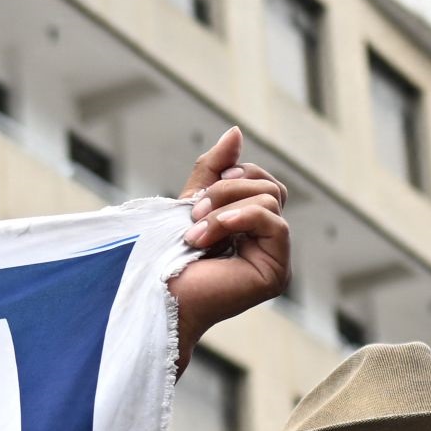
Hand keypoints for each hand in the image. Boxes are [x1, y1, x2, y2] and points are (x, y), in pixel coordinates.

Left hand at [168, 130, 289, 366]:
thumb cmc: (166, 257)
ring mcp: (275, 260)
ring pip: (270, 200)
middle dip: (228, 188)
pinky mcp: (276, 274)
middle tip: (194, 213)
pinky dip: (239, 219)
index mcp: (251, 229)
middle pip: (270, 187)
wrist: (154, 298)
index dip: (233, 175)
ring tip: (195, 233)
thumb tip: (236, 132)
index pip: (262, 182)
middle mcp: (268, 245)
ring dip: (224, 208)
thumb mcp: (192, 202)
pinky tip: (209, 236)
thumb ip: (214, 168)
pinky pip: (274, 223)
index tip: (199, 196)